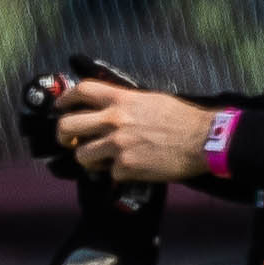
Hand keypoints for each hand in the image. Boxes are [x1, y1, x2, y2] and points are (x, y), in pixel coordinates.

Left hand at [50, 82, 220, 190]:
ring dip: (89, 159)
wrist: (203, 140)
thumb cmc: (182, 119)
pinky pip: (109, 174)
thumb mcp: (150, 100)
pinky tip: (132, 168)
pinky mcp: (126, 168)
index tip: (61, 107)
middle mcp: (114, 120)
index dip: (65, 100)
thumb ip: (125, 103)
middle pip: (67, 126)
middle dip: (62, 135)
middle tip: (68, 141)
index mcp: (121, 100)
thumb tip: (108, 109)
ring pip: (82, 155)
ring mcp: (118, 145)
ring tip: (104, 159)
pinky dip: (118, 174)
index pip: (81, 91)